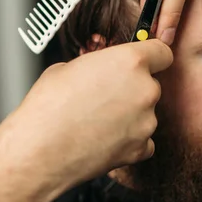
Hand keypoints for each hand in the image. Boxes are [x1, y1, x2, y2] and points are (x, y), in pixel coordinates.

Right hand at [10, 39, 172, 182]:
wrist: (39, 149)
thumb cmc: (48, 107)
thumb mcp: (70, 67)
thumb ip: (99, 66)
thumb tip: (103, 71)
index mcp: (130, 61)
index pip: (162, 52)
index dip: (152, 56)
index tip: (144, 62)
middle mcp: (145, 89)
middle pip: (151, 84)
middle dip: (132, 89)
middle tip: (105, 97)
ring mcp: (146, 121)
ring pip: (146, 113)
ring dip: (129, 115)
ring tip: (97, 121)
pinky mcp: (141, 148)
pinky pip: (143, 140)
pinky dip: (128, 140)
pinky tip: (103, 139)